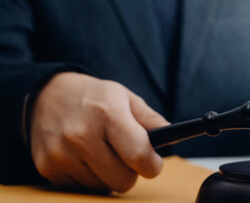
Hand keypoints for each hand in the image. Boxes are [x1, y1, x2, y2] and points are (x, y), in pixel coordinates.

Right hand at [30, 72, 168, 192]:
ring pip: (103, 186)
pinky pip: (82, 187)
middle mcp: (81, 134)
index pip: (139, 155)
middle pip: (123, 180)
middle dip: (130, 172)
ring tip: (100, 151)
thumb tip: (172, 138)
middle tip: (125, 156)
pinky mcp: (47, 167)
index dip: (152, 165)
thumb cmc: (94, 98)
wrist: (46, 95)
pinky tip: (82, 155)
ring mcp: (61, 153)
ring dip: (107, 174)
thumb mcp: (125, 97)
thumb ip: (151, 119)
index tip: (153, 163)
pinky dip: (88, 176)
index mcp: (107, 113)